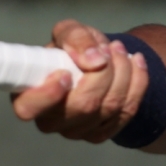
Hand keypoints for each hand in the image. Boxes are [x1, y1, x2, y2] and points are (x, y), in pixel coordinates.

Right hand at [9, 19, 148, 141]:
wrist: (94, 61)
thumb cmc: (71, 47)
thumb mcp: (69, 31)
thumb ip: (75, 38)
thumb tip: (95, 60)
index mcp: (28, 95)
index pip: (28, 108)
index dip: (48, 94)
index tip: (65, 73)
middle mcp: (50, 120)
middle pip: (84, 105)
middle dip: (104, 73)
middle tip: (109, 47)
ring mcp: (76, 132)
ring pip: (110, 107)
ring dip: (124, 73)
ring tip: (120, 49)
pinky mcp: (100, 134)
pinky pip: (127, 112)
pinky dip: (138, 83)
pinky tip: (137, 62)